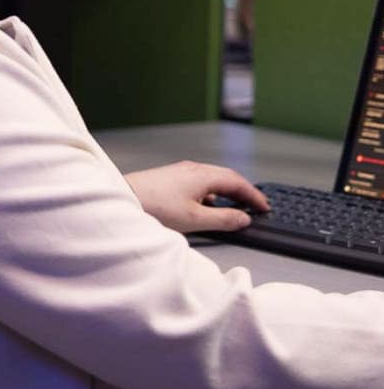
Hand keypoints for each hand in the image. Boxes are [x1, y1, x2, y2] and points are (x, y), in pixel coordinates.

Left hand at [124, 160, 269, 233]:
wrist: (123, 198)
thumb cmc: (155, 207)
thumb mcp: (195, 220)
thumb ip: (223, 219)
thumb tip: (244, 218)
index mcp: (203, 175)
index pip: (237, 181)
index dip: (254, 195)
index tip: (265, 206)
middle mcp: (193, 169)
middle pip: (226, 177)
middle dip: (243, 191)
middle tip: (256, 205)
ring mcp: (181, 171)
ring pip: (213, 179)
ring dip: (227, 191)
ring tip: (236, 207)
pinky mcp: (171, 178)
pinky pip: (200, 182)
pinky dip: (212, 193)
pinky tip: (208, 207)